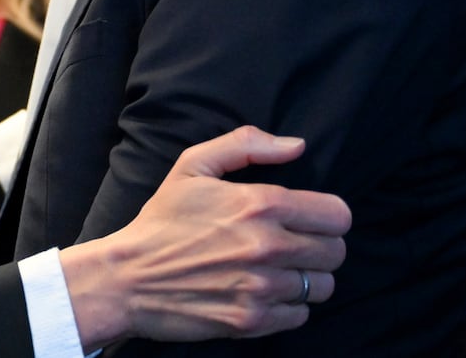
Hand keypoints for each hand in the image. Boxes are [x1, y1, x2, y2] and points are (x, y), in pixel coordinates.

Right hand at [60, 126, 349, 348]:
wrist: (127, 278)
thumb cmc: (162, 220)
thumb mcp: (192, 165)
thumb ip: (247, 145)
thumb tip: (297, 146)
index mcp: (259, 204)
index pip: (338, 215)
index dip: (328, 215)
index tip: (310, 218)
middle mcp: (267, 247)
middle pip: (336, 252)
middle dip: (321, 245)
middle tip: (294, 243)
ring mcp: (261, 287)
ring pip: (322, 286)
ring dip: (306, 277)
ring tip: (278, 268)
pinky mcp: (253, 321)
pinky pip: (300, 316)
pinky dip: (289, 306)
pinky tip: (263, 291)